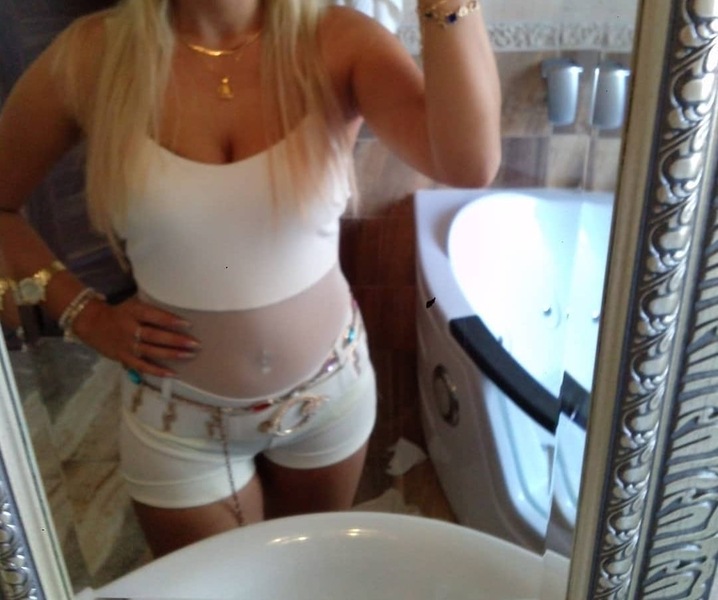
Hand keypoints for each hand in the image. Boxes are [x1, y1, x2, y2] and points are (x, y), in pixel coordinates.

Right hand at [71, 295, 198, 377]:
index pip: (154, 316)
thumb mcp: (133, 304)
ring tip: (189, 355)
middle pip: (155, 335)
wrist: (91, 323)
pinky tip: (173, 374)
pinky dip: (157, 371)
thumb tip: (178, 318)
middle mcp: (129, 328)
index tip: (188, 324)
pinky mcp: (123, 357)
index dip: (170, 320)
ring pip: (151, 351)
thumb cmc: (120, 312)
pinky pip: (142, 366)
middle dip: (176, 340)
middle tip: (195, 343)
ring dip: (171, 354)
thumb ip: (152, 310)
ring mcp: (126, 344)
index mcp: (133, 311)